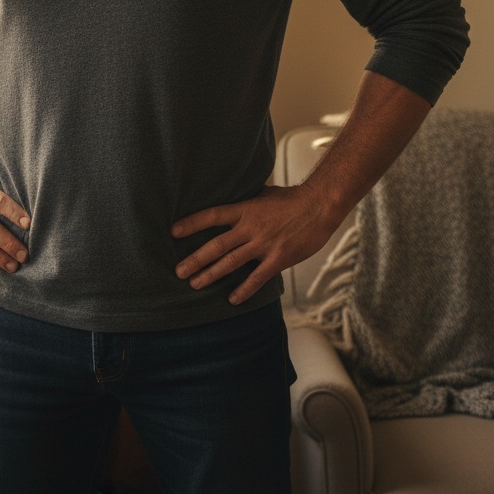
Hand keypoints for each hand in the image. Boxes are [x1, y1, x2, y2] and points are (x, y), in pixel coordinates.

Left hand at [171, 185, 336, 304]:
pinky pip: (257, 278)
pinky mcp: (278, 259)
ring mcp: (263, 245)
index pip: (212, 216)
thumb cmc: (291, 198)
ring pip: (231, 263)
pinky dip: (244, 290)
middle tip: (178, 271)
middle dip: (195, 259)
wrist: (319, 206)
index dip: (192, 223)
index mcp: (244, 209)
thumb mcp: (263, 193)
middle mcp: (250, 228)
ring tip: (194, 284)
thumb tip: (231, 197)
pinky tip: (232, 299)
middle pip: (216, 245)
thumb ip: (245, 200)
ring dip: (211, 274)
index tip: (173, 231)